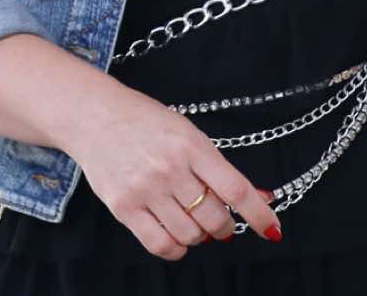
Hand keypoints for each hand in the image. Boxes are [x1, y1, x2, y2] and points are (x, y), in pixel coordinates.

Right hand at [61, 80, 282, 258]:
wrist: (95, 117)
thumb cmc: (145, 122)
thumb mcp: (187, 133)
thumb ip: (219, 168)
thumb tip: (260, 197)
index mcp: (192, 145)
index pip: (235, 189)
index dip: (258, 215)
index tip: (271, 230)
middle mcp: (170, 168)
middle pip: (214, 218)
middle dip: (225, 226)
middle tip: (220, 221)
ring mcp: (146, 189)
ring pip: (191, 235)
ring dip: (200, 236)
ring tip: (193, 222)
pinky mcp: (124, 208)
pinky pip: (161, 244)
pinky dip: (177, 249)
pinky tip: (177, 237)